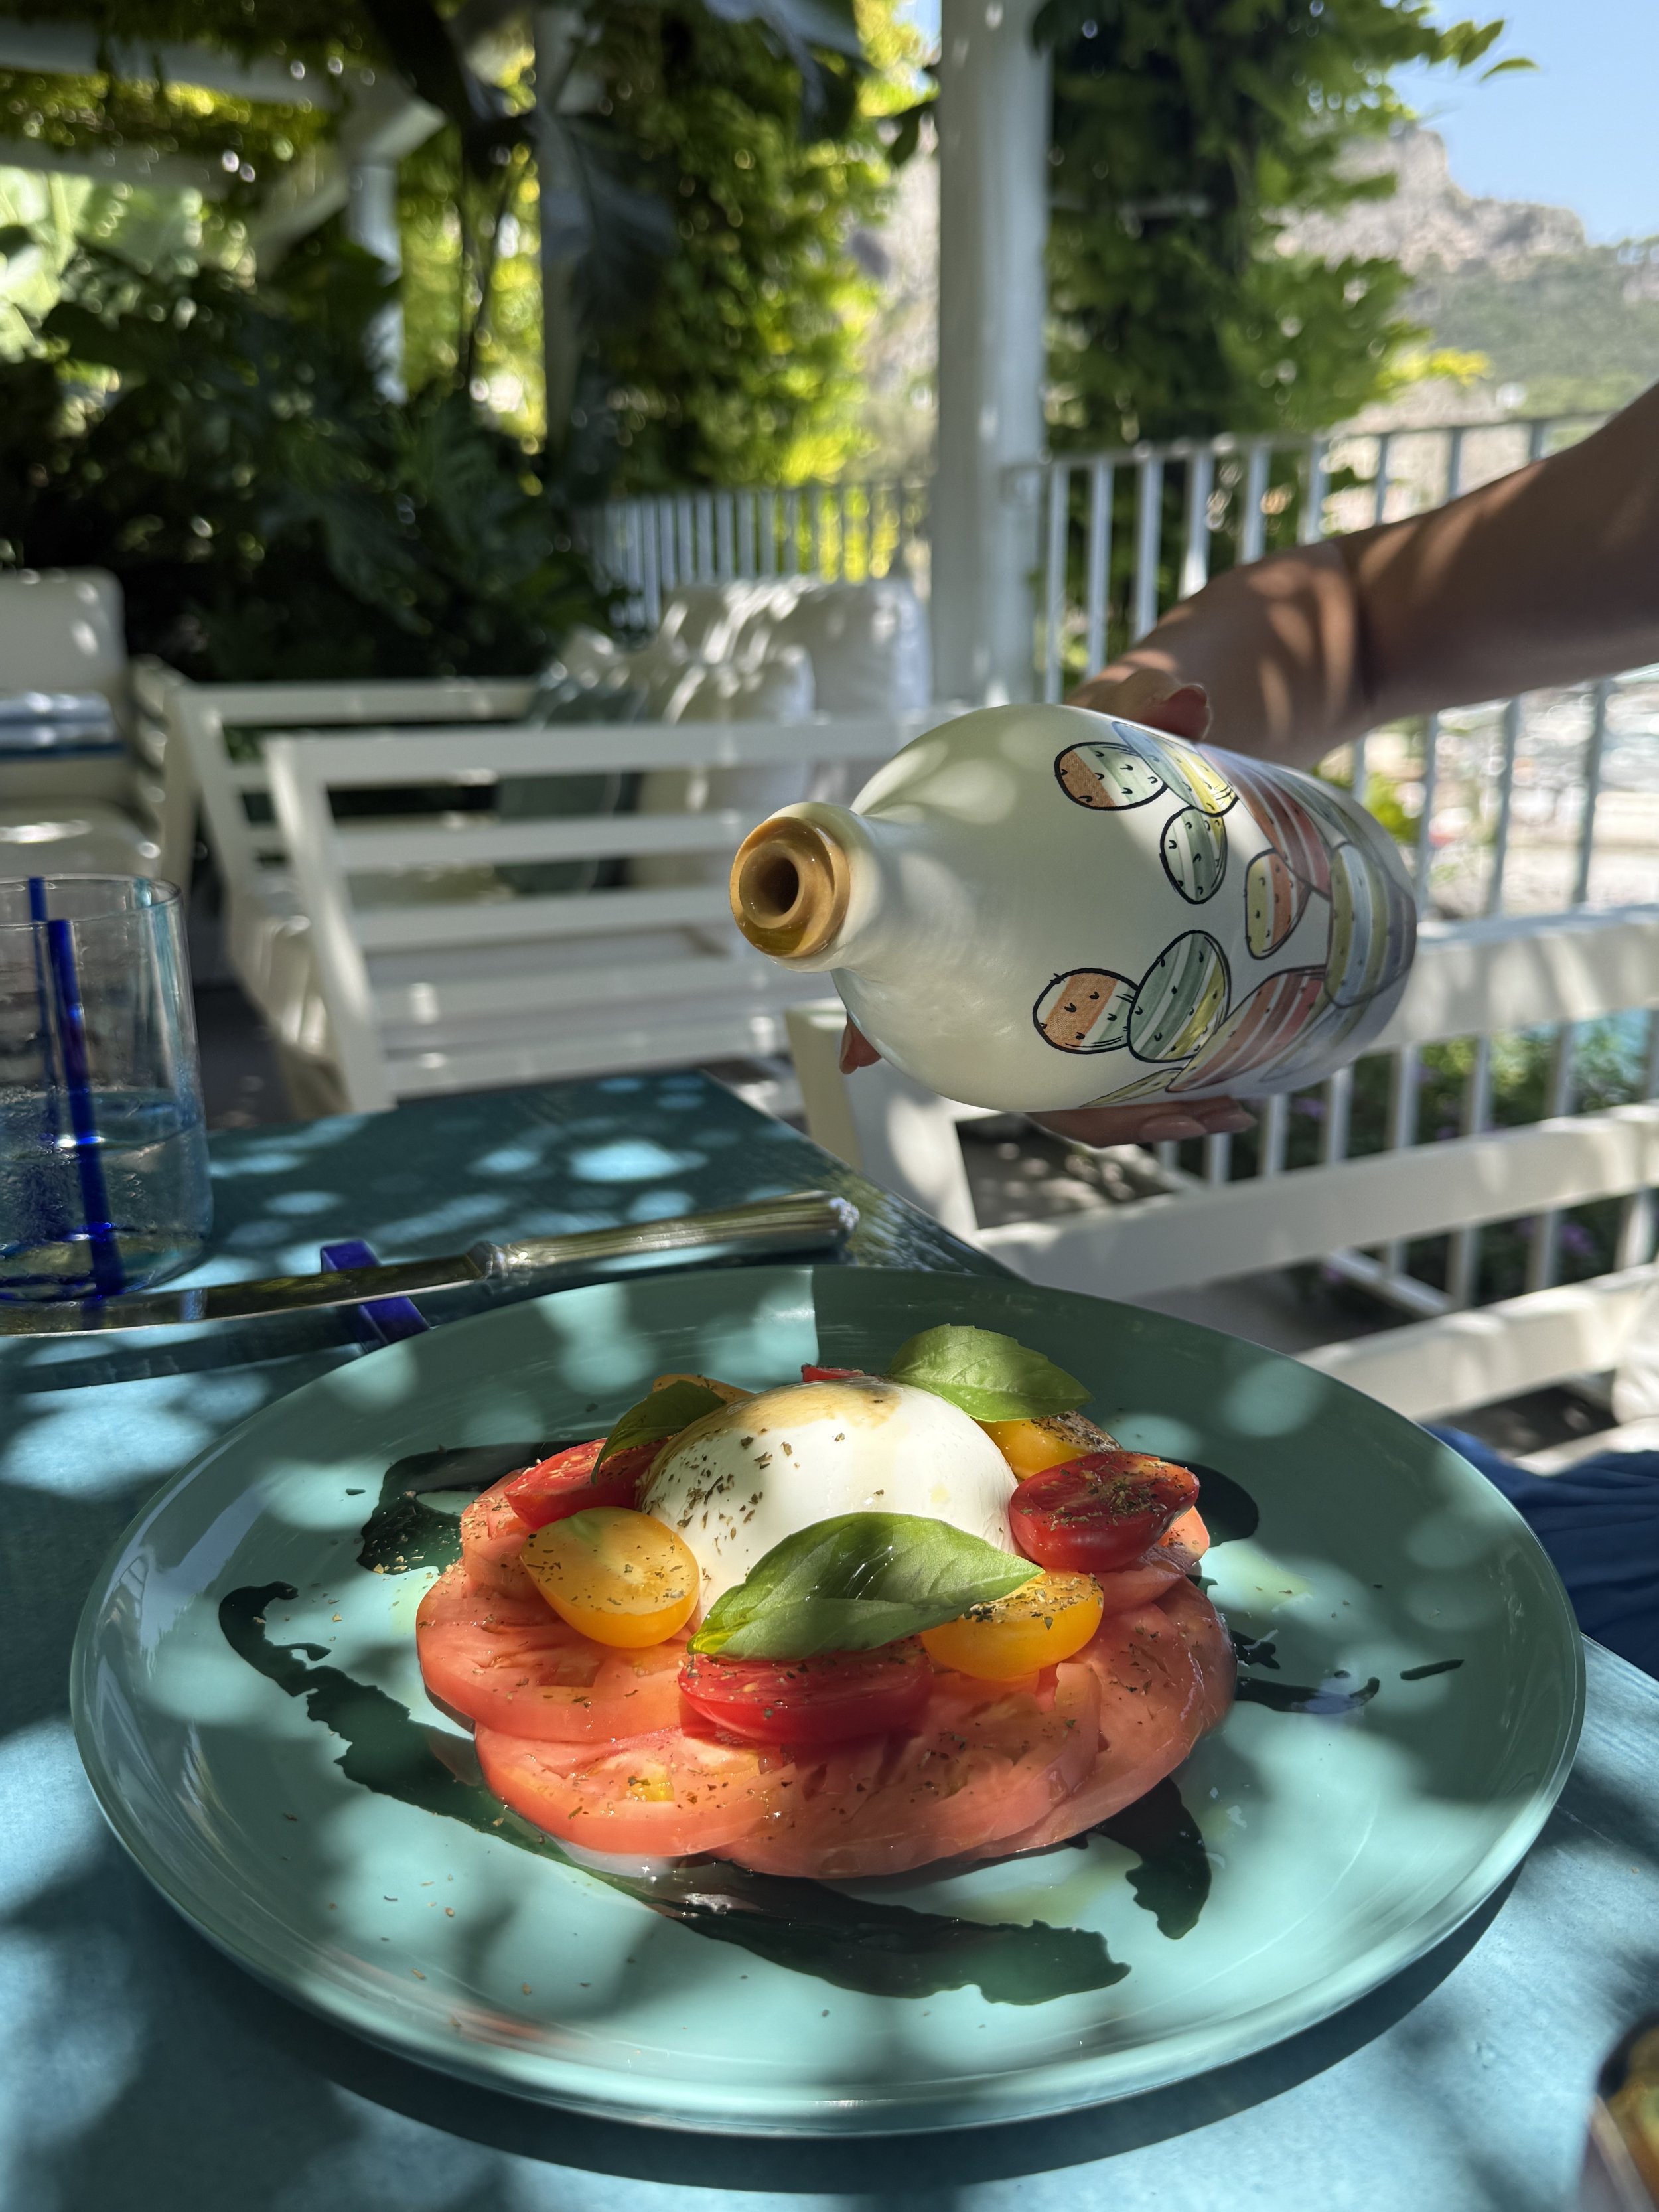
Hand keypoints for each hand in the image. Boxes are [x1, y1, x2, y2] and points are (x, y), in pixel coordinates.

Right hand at [835, 670, 1254, 1150]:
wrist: (1160, 740)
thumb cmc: (1106, 730)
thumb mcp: (1113, 711)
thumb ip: (1138, 703)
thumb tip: (1189, 703)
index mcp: (979, 890)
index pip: (916, 969)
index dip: (884, 1024)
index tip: (861, 1057)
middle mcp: (1012, 955)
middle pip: (1018, 1067)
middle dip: (1101, 1112)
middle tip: (1181, 1110)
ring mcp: (1061, 984)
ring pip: (1079, 1086)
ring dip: (1146, 1114)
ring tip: (1226, 1113)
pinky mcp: (1113, 992)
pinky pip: (1127, 1064)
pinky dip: (1174, 1089)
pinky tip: (1234, 1096)